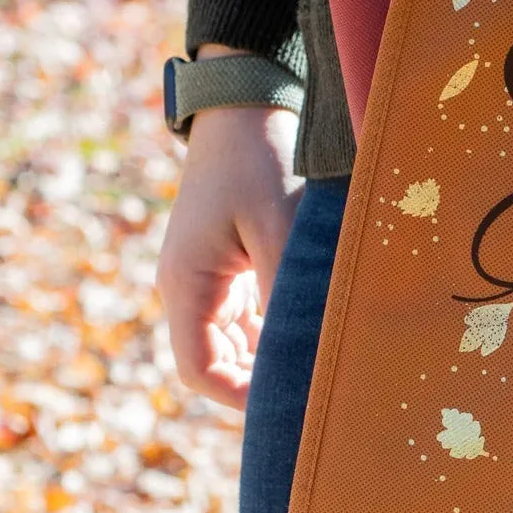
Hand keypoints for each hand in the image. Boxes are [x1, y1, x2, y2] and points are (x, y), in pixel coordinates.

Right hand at [157, 90, 303, 411]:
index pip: (199, 368)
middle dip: (261, 382)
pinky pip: (252, 315)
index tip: (291, 407)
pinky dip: (280, 329)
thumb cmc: (259, 159)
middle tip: (318, 395)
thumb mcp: (278, 225)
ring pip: (238, 341)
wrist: (248, 104)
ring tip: (325, 368)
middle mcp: (190, 286)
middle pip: (218, 361)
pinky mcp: (232, 263)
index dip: (240, 398)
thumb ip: (285, 289)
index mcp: (187, 283)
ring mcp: (210, 276)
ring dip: (273, 356)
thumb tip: (303, 348)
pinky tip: (319, 332)